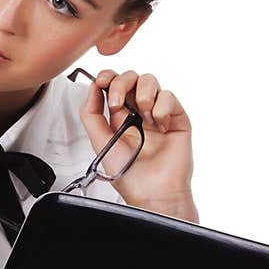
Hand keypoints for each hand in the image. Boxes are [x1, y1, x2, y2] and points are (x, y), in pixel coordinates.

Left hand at [79, 69, 193, 207]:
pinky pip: (169, 96)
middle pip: (130, 77)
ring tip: (143, 118)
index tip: (102, 81)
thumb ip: (91, 113)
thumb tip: (92, 87)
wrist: (152, 192)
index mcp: (119, 116)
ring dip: (142, 94)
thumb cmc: (129, 174)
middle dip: (121, 84)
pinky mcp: (176, 118)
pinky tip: (159, 126)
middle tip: (117, 104)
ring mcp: (158, 113)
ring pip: (150, 80)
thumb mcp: (99, 141)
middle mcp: (138, 112)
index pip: (113, 83)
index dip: (107, 76)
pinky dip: (162, 107)